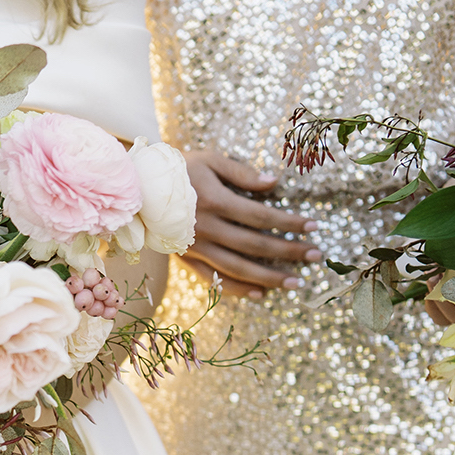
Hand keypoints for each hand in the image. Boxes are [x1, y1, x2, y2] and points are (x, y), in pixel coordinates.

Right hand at [178, 149, 321, 297]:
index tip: (314, 226)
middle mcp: (207, 228)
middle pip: (254, 245)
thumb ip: (242, 173)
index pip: (260, 216)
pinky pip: (215, 279)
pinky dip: (238, 289)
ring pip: (238, 268)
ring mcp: (196, 248)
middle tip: (317, 255)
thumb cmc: (177, 170)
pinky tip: (261, 293)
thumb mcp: (210, 161)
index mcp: (215, 201)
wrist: (137, 191)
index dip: (289, 223)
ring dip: (269, 277)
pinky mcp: (187, 259)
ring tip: (296, 282)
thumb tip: (274, 183)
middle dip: (289, 251)